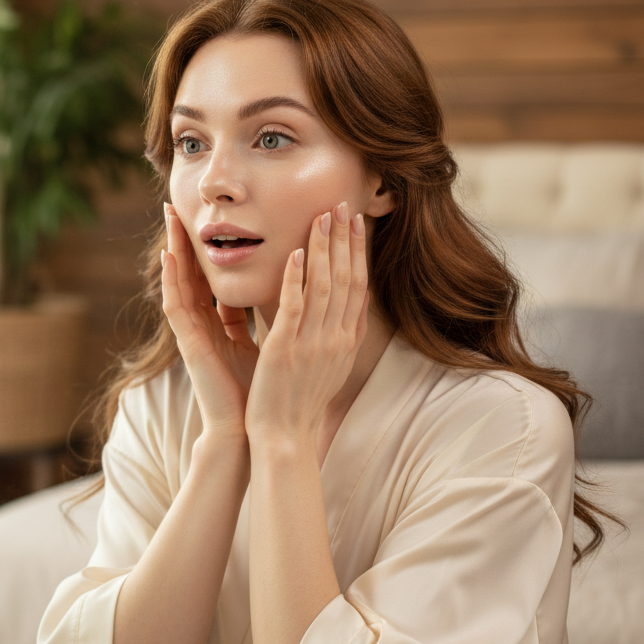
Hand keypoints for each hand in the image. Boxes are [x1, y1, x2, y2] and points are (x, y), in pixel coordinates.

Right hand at [160, 203, 257, 440]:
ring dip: (172, 248)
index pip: (208, 277)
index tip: (205, 220)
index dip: (205, 248)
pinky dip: (172, 280)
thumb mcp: (264, 342)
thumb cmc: (258, 390)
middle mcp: (201, 324)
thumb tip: (281, 290)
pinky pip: (177, 306)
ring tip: (169, 217)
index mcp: (218, 323)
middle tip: (176, 205)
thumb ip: (261, 317)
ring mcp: (192, 333)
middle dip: (184, 239)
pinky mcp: (189, 344)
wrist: (252, 427)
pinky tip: (170, 256)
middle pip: (189, 272)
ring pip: (179, 281)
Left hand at [245, 202, 367, 456]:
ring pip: (324, 286)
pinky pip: (294, 307)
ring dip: (325, 249)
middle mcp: (336, 338)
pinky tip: (296, 253)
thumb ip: (331, 337)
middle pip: (347, 279)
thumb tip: (339, 314)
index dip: (357, 253)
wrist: (285, 438)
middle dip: (345, 240)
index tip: (356, 224)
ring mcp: (313, 343)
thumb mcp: (326, 366)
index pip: (358, 287)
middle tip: (343, 205)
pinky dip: (297, 278)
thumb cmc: (298, 403)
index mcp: (345, 341)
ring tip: (323, 216)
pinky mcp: (286, 349)